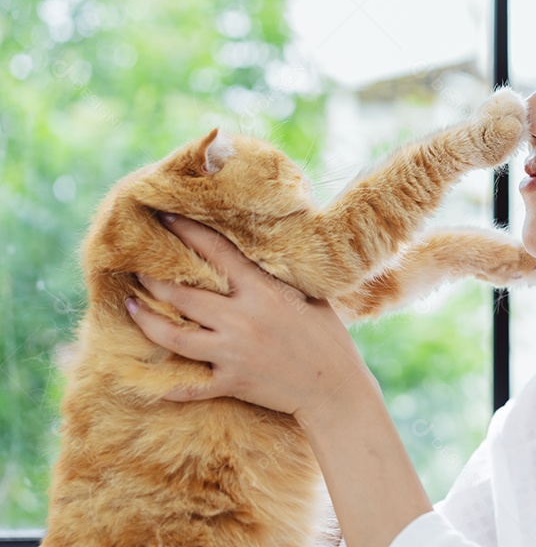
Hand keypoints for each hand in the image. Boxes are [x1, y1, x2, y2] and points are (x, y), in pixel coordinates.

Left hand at [128, 214, 377, 421]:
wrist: (334, 388)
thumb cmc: (328, 338)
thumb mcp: (309, 297)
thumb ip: (278, 279)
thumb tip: (259, 255)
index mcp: (262, 292)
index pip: (217, 253)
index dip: (187, 233)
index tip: (163, 219)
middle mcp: (242, 319)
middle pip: (183, 295)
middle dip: (154, 279)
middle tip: (136, 268)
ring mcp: (233, 352)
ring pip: (174, 336)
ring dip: (146, 320)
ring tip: (129, 306)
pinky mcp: (232, 382)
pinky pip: (191, 385)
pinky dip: (171, 386)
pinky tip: (153, 383)